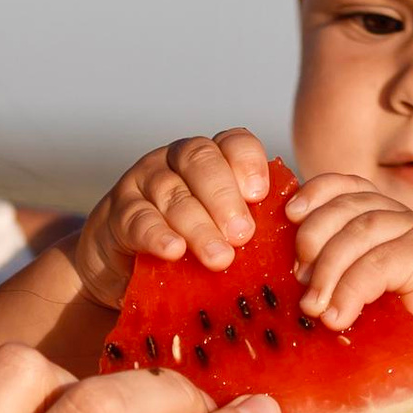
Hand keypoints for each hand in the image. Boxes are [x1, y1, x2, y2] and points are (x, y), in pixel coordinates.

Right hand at [73, 128, 275, 307]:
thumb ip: (252, 227)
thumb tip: (296, 241)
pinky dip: (156, 235)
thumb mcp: (222, 233)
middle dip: (224, 198)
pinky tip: (173, 251)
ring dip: (198, 226)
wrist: (123, 269)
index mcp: (211, 160)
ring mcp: (143, 182)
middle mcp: (176, 161)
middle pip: (201, 162)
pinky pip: (137, 218)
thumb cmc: (187, 249)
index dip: (248, 163)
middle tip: (243, 235)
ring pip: (172, 192)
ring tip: (219, 258)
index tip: (259, 194)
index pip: (233, 143)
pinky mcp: (117, 213)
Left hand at [284, 173, 412, 375]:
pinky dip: (351, 289)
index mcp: (381, 220)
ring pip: (360, 231)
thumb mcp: (357, 297)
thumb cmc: (402, 333)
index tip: (288, 216)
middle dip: (313, 239)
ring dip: (329, 271)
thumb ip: (331, 276)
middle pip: (345, 206)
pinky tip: (339, 317)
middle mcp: (401, 218)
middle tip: (299, 283)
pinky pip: (379, 261)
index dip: (314, 193)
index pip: (344, 186)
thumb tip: (286, 274)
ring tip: (314, 310)